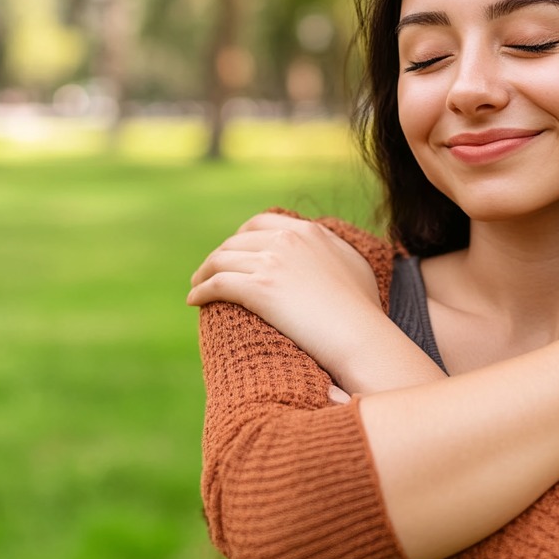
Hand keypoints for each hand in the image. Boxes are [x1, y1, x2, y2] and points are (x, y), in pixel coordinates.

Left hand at [187, 213, 385, 373]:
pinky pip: (217, 284)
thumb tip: (329, 250)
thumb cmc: (364, 311)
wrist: (361, 335)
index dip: (241, 235)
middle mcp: (287, 240)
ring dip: (204, 272)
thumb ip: (335, 251)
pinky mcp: (259, 288)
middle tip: (210, 270)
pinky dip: (201, 290)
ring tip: (197, 285)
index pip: (261, 223)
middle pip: (237, 240)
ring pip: (222, 260)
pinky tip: (194, 301)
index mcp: (308, 231)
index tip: (235, 250)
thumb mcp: (355, 266)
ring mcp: (272, 262)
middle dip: (220, 254)